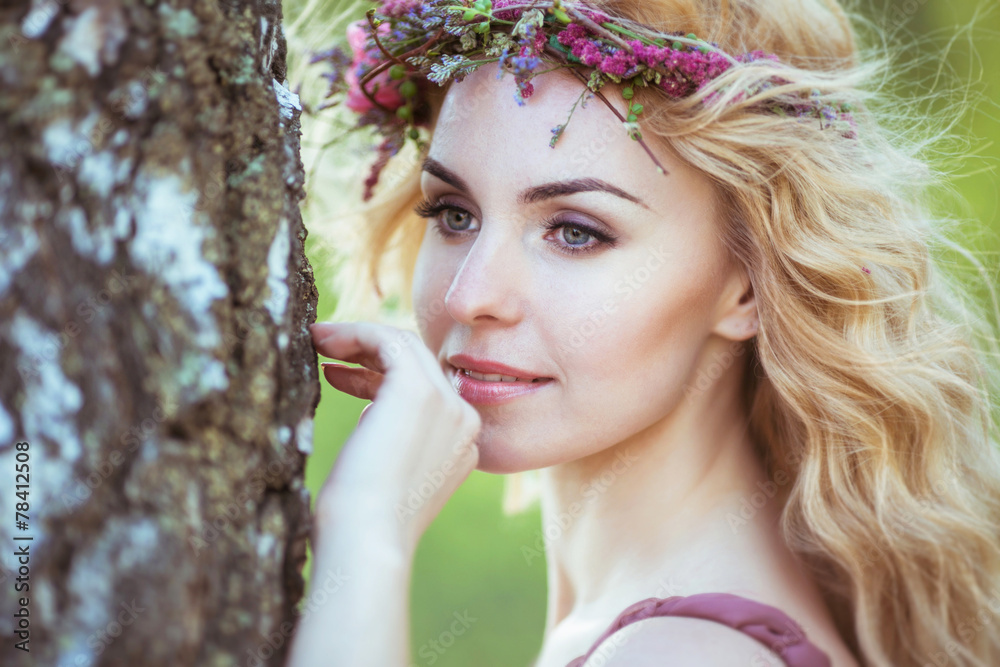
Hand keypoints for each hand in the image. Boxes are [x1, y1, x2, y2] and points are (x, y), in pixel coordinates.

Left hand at [309, 321, 480, 556]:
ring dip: (359, 338)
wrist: (367, 542)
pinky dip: (355, 333)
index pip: (425, 390)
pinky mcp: (419, 389)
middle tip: (326, 349)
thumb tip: (372, 416)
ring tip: (318, 340)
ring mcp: (446, 403)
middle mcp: (463, 420)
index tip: (337, 376)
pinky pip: (388, 340)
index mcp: (461, 446)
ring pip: (405, 346)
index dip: (378, 378)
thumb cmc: (360, 526)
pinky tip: (323, 339)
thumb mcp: (386, 477)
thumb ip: (393, 445)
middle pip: (418, 363)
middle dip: (369, 353)